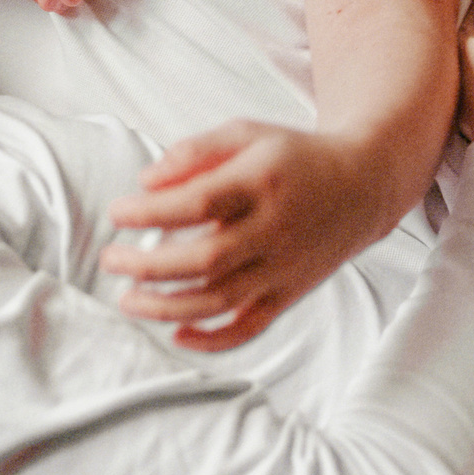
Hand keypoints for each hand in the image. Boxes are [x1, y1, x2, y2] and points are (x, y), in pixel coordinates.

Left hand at [102, 123, 391, 350]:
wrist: (363, 187)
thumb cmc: (294, 158)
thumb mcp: (247, 133)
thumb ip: (195, 151)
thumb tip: (145, 182)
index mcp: (261, 183)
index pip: (197, 203)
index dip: (149, 212)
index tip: (117, 212)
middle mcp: (274, 229)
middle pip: (204, 260)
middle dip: (148, 266)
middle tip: (110, 259)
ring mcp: (283, 268)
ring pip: (220, 301)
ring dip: (166, 307)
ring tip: (127, 298)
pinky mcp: (289, 295)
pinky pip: (249, 328)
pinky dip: (212, 340)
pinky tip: (177, 333)